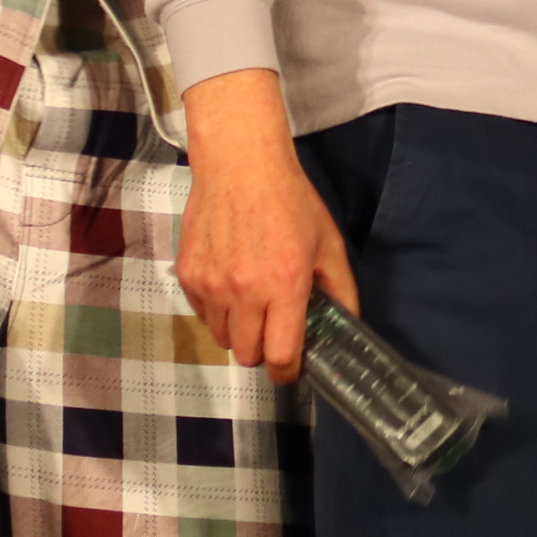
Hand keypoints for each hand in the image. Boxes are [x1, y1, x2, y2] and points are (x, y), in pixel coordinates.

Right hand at [173, 70, 355, 386]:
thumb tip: (349, 324)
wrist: (240, 165)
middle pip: (248, 354)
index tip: (291, 369)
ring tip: (251, 304)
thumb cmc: (290, 202)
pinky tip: (231, 284)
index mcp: (285, 285)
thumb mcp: (329, 243)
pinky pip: (202, 314)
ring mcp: (211, 284)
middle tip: (273, 330)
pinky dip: (216, 311)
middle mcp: (244, 291)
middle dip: (263, 350)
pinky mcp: (188, 274)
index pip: (280, 355)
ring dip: (238, 332)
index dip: (287, 372)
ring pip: (221, 338)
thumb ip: (341, 289)